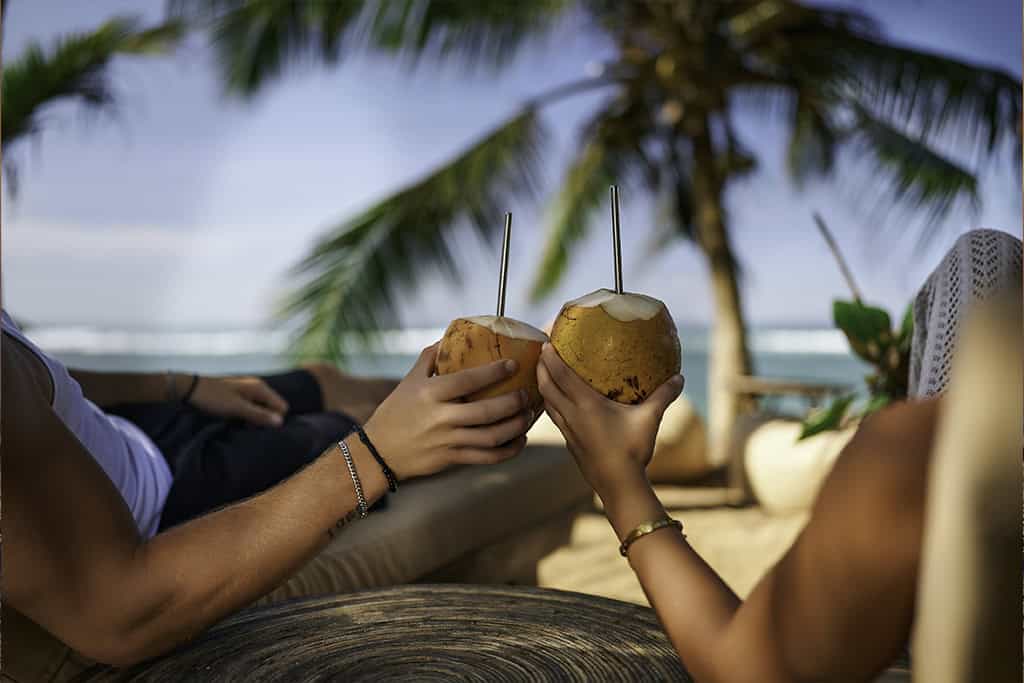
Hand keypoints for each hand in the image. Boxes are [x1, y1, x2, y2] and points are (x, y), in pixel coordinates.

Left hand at [187, 376, 288, 426]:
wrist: (190, 389)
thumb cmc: (214, 398)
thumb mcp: (237, 408)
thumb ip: (259, 415)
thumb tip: (281, 422)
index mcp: (260, 388)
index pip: (281, 407)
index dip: (275, 419)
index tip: (259, 428)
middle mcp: (257, 387)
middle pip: (272, 408)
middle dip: (264, 420)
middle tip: (248, 427)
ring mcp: (248, 391)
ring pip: (261, 409)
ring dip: (254, 419)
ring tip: (240, 424)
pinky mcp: (239, 396)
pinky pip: (251, 408)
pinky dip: (246, 415)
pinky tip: (236, 420)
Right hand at [362, 344, 531, 480]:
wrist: (378, 452)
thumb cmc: (396, 411)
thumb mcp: (409, 381)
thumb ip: (430, 359)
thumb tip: (449, 338)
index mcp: (431, 394)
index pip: (468, 380)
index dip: (494, 372)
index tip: (513, 364)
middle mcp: (440, 418)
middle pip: (486, 412)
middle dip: (512, 402)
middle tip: (527, 394)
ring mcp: (448, 441)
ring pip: (491, 437)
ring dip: (516, 427)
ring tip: (528, 415)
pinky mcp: (452, 459)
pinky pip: (487, 457)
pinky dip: (508, 451)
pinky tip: (520, 441)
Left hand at [537, 343, 682, 501]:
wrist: (618, 486)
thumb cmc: (633, 451)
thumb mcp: (650, 419)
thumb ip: (663, 396)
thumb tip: (680, 377)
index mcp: (586, 405)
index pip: (561, 375)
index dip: (551, 358)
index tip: (546, 342)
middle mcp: (571, 415)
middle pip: (546, 386)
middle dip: (540, 367)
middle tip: (541, 353)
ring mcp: (568, 430)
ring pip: (546, 402)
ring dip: (541, 385)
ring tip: (544, 373)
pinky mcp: (569, 442)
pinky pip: (553, 416)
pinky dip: (549, 403)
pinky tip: (556, 402)